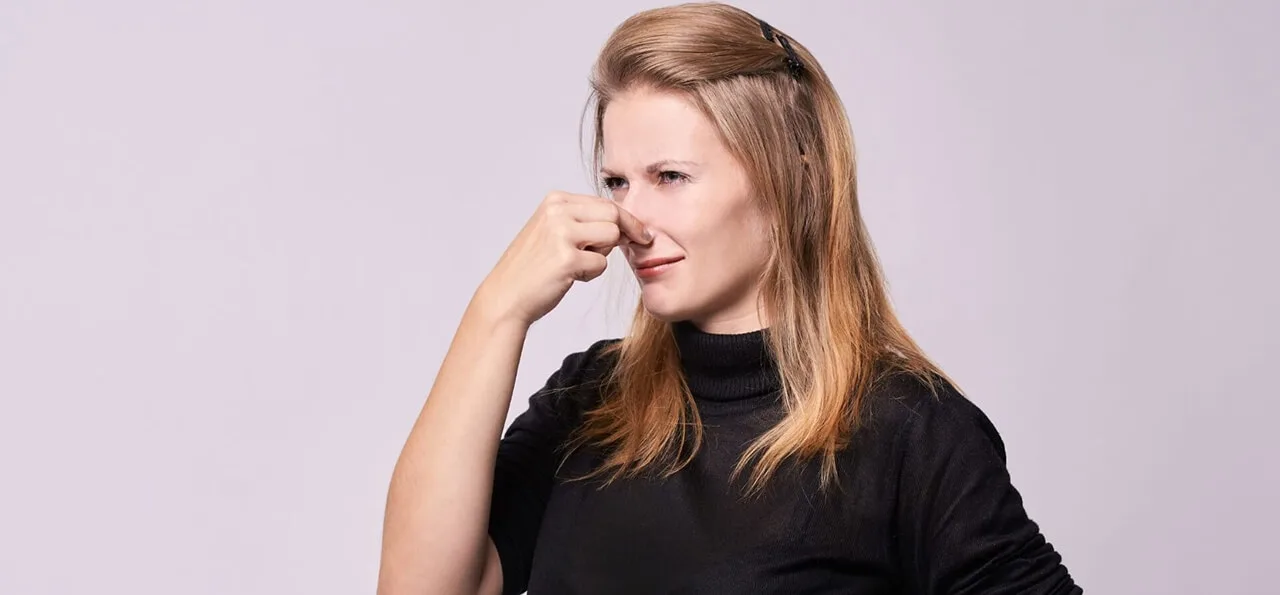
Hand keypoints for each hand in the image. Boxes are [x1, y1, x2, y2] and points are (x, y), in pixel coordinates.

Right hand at [474, 191, 651, 326]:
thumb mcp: (554, 231)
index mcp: (555, 200)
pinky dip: (590, 274)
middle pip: (614, 214)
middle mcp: (557, 211)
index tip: (641, 233)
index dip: (627, 219)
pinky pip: (601, 263)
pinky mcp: (566, 258)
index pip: (604, 202)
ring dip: (602, 254)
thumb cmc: (533, 268)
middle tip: (625, 248)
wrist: (506, 296)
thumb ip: (582, 220)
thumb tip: (626, 222)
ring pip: (612, 236)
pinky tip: (569, 277)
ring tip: (578, 264)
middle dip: (624, 233)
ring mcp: (561, 233)